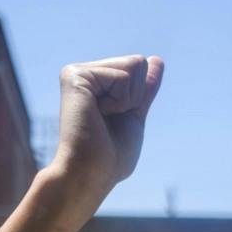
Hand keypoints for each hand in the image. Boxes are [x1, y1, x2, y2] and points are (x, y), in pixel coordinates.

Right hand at [46, 55, 165, 216]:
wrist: (91, 173)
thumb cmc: (112, 157)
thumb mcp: (135, 115)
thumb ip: (144, 88)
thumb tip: (155, 59)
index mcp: (97, 84)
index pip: (139, 69)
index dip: (138, 99)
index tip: (116, 121)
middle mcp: (85, 74)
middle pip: (138, 62)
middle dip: (135, 96)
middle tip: (110, 120)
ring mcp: (78, 73)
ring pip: (133, 64)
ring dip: (128, 99)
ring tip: (103, 118)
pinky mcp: (75, 75)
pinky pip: (123, 74)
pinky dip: (120, 100)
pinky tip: (98, 115)